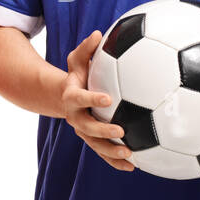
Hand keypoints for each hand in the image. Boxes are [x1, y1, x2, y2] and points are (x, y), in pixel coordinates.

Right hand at [61, 30, 134, 171]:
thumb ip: (86, 48)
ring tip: (130, 156)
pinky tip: (134, 166)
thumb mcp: (77, 59)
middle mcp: (75, 117)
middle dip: (103, 132)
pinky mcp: (92, 140)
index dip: (92, 99)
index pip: (80, 99)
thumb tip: (98, 33)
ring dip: (111, 153)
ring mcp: (84, 131)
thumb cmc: (77, 75)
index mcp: (72, 97)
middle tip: (121, 132)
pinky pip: (103, 153)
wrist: (64, 97)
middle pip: (86, 128)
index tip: (108, 99)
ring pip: (95, 146)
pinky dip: (115, 161)